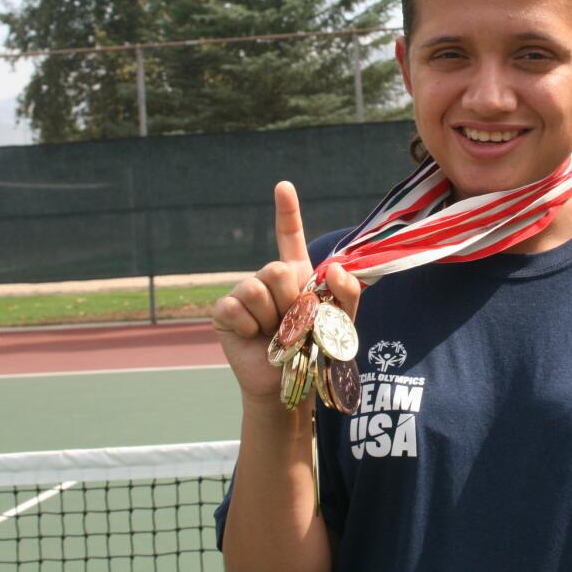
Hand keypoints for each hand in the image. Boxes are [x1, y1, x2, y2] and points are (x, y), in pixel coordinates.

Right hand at [212, 181, 361, 402]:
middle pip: (277, 270)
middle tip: (292, 325)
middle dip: (290, 301)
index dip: (287, 211)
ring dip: (271, 319)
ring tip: (274, 334)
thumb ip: (347, 293)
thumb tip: (332, 267)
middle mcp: (267, 279)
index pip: (290, 236)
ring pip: (256, 289)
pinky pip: (234, 308)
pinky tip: (253, 338)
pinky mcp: (224, 314)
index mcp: (296, 275)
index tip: (283, 186)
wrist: (289, 385)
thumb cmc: (314, 351)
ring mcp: (243, 294)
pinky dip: (248, 327)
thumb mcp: (341, 322)